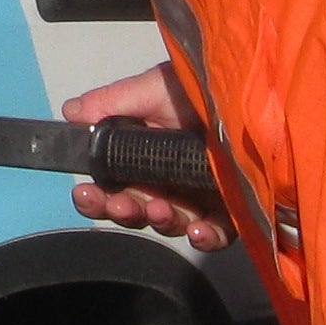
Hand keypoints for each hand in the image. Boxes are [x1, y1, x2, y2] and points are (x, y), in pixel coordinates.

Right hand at [65, 60, 233, 252]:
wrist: (254, 91)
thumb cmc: (204, 88)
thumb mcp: (156, 86)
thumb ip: (113, 101)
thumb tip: (72, 112)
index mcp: (143, 155)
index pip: (111, 184)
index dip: (96, 195)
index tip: (87, 193)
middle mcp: (167, 179)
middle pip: (135, 210)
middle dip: (122, 210)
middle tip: (121, 204)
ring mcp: (198, 198)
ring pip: (170, 224)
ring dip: (159, 220)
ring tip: (162, 208)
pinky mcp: (231, 211)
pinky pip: (215, 235)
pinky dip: (204, 237)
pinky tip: (198, 229)